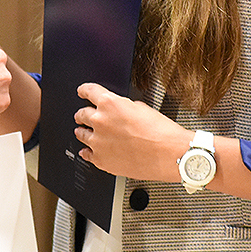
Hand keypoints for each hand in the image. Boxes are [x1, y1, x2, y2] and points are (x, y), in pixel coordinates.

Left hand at [72, 83, 187, 181]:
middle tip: (84, 116)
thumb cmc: (161, 132)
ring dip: (83, 131)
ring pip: (81, 134)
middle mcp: (100, 121)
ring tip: (85, 132)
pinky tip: (88, 151)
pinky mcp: (101, 160)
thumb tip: (117, 110)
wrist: (170, 155)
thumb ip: (122, 106)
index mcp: (109, 104)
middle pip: (81, 114)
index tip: (82, 92)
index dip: (83, 91)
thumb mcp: (141, 107)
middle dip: (83, 114)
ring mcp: (98, 142)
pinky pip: (86, 154)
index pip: (88, 91)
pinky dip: (87, 151)